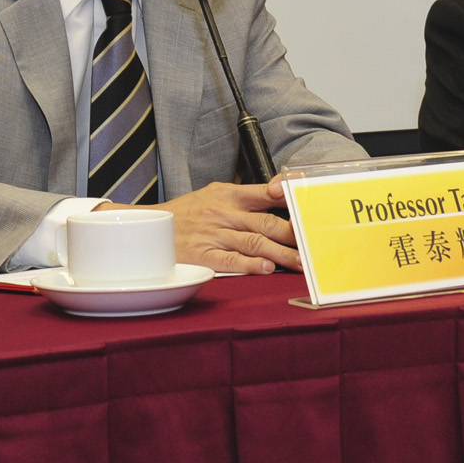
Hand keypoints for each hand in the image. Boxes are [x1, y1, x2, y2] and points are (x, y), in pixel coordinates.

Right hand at [110, 179, 297, 273]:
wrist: (149, 228)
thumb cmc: (186, 212)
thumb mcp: (213, 194)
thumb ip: (243, 197)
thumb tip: (276, 196)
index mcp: (227, 194)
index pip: (264, 193)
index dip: (288, 199)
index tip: (308, 207)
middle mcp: (224, 213)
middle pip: (266, 222)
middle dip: (294, 234)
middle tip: (314, 243)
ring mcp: (214, 234)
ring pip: (255, 242)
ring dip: (282, 254)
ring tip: (302, 263)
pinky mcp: (204, 254)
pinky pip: (231, 260)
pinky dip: (250, 265)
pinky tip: (267, 269)